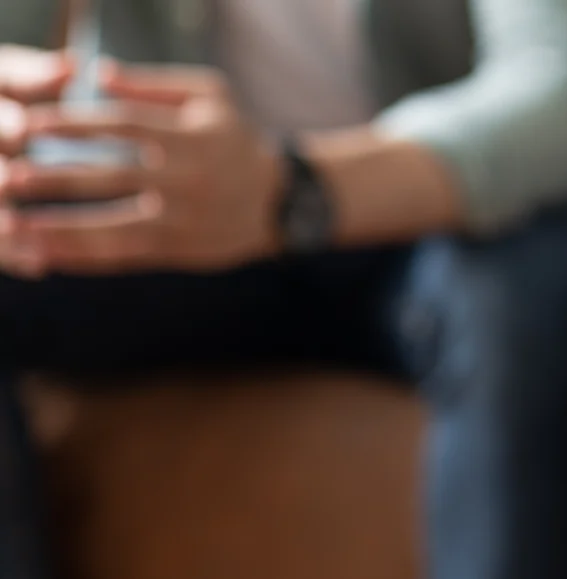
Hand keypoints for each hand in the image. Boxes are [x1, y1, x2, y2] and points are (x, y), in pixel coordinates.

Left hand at [5, 61, 281, 275]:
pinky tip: (45, 254)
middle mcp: (190, 182)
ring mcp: (185, 221)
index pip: (126, 127)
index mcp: (195, 138)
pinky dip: (82, 257)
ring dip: (59, 228)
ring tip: (15, 225)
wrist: (281, 200)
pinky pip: (125, 257)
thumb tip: (96, 74)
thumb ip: (154, 84)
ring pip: (114, 227)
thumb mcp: (210, 97)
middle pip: (112, 179)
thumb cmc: (235, 139)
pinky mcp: (180, 251)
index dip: (76, 124)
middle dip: (55, 178)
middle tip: (10, 176)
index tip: (33, 122)